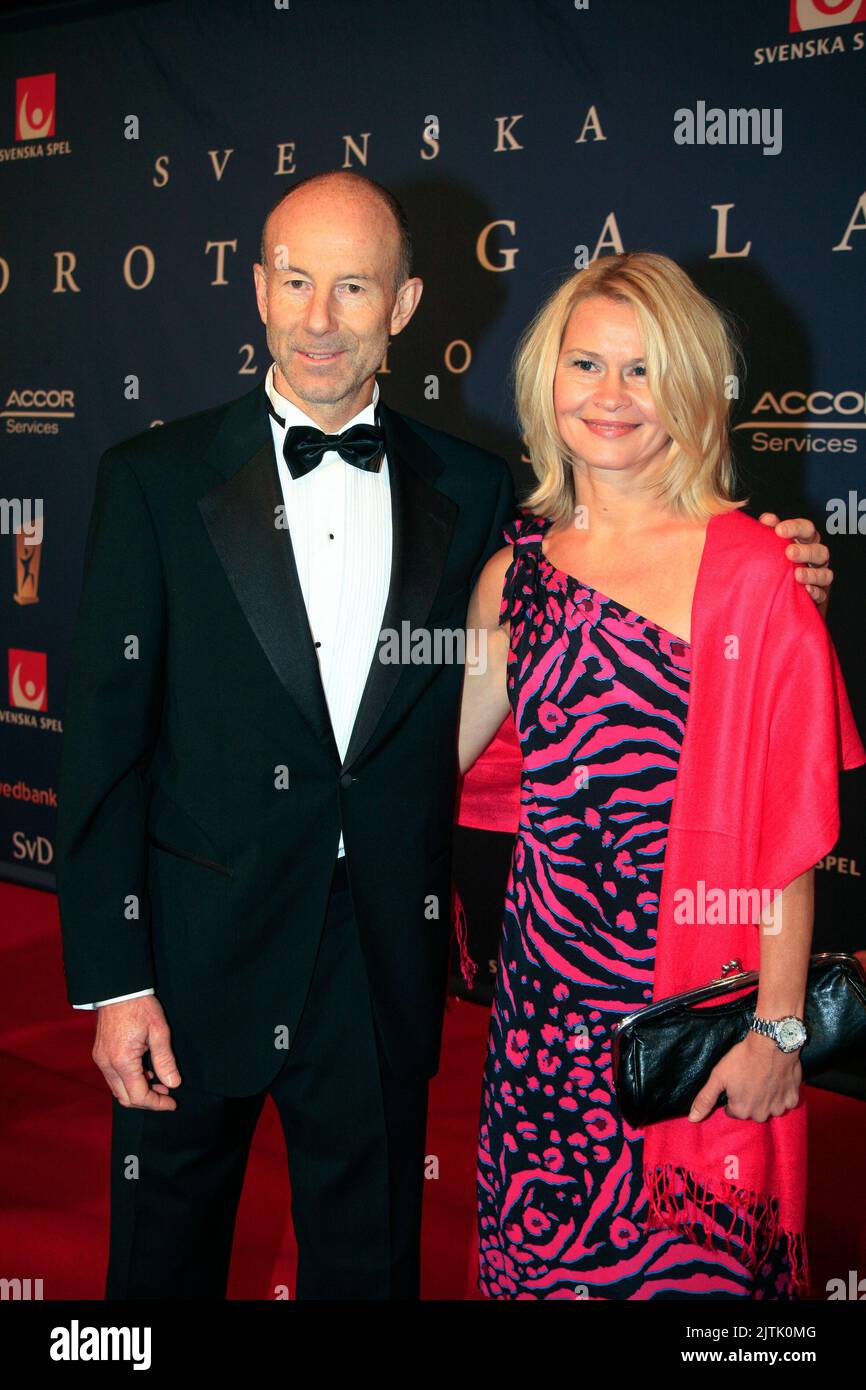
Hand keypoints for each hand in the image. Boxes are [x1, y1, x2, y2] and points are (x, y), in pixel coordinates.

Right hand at [91, 995, 181, 1109]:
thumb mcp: (159, 1031)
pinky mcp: (99, 1054)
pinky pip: (113, 1078)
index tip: (172, 1103)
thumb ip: (165, 1060)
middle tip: (167, 1095)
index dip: (156, 1104)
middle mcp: (107, 1065)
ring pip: (118, 1090)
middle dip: (147, 1101)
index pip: (138, 1096)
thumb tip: (173, 1084)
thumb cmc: (140, 1006)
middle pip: (125, 1098)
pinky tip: (145, 1073)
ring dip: (138, 1092)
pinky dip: (129, 1082)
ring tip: (160, 1083)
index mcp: (122, 1061)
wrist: (118, 989)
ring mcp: (100, 1060)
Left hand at [688, 1031, 801, 1122]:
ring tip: (763, 1078)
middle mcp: (761, 1114)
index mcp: (742, 1110)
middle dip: (749, 1099)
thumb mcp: (718, 1077)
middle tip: (749, 1079)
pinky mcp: (793, 1099)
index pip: (733, 1111)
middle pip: (752, 1111)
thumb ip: (705, 1099)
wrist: (771, 1043)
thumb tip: (692, 1119)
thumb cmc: (743, 1059)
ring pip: (769, 1108)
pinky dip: (781, 1094)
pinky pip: (786, 1102)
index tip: (735, 1083)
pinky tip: (777, 1080)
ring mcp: (779, 1107)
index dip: (732, 1096)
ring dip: (766, 1098)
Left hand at [758, 513, 831, 612]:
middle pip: (820, 551)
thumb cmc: (773, 560)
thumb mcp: (770, 544)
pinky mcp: (817, 594)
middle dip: (805, 551)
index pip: (806, 529)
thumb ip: (768, 530)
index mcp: (805, 541)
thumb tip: (766, 519)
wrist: (770, 589)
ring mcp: (818, 576)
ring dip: (812, 574)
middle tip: (789, 552)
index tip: (779, 530)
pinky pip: (822, 594)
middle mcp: (815, 557)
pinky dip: (815, 592)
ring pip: (825, 573)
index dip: (795, 527)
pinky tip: (805, 590)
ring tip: (797, 574)